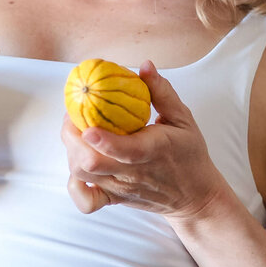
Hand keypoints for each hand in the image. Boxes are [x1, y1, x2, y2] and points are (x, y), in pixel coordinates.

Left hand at [62, 62, 228, 220]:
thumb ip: (162, 92)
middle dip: (72, 136)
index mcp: (152, 151)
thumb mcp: (183, 119)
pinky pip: (86, 200)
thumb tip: (145, 66)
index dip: (101, 139)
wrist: (194, 197)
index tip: (87, 125)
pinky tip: (79, 165)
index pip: (123, 151)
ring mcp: (120, 188)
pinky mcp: (114, 198)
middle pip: (90, 163)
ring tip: (77, 132)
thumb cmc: (189, 154)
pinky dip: (74, 184)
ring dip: (71, 152)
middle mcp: (132, 173)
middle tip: (74, 114)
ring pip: (82, 175)